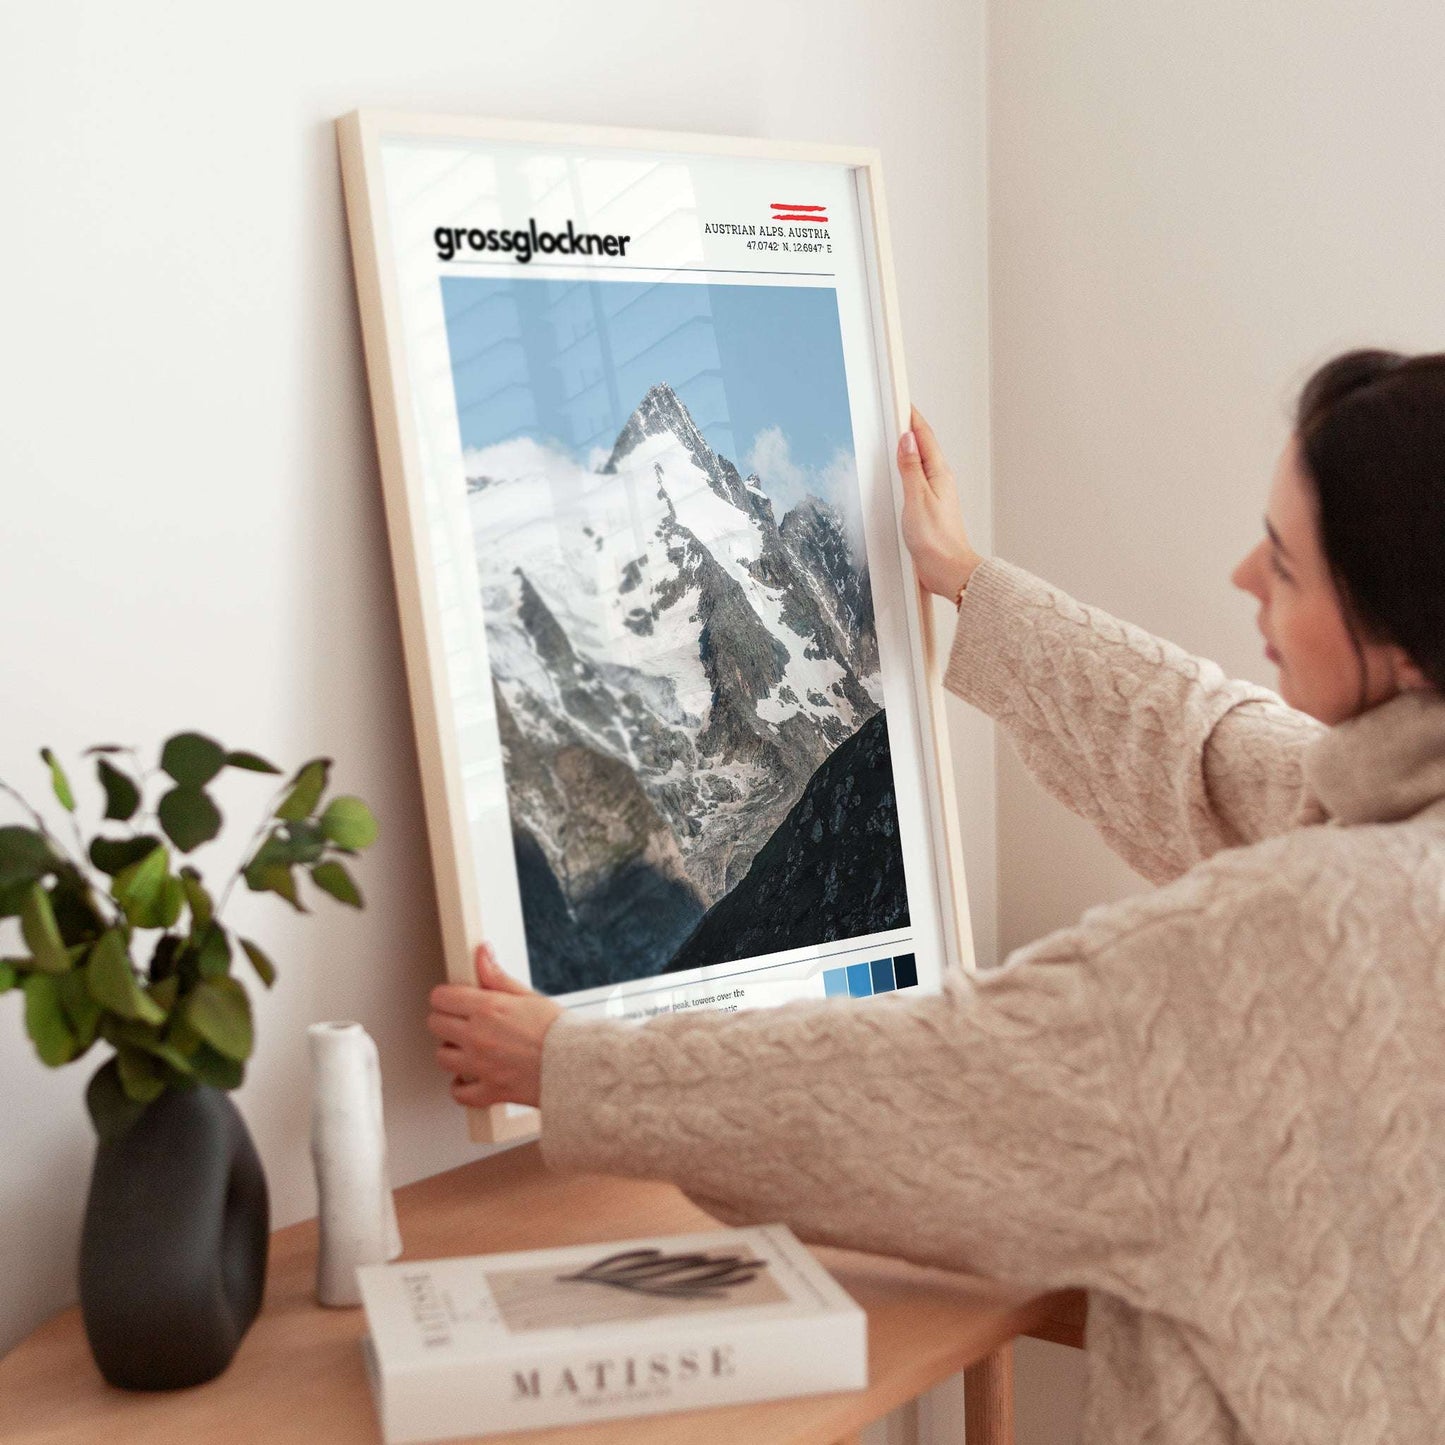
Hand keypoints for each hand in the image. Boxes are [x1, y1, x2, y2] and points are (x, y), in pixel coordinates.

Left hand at [427, 943, 562, 1109]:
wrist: (578, 1065)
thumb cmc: (559, 1032)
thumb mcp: (528, 996)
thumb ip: (497, 977)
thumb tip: (482, 954)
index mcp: (488, 1009)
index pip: (441, 997)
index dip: (446, 996)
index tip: (453, 999)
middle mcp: (478, 1037)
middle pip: (435, 1024)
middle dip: (446, 1020)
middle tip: (461, 1020)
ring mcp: (481, 1066)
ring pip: (442, 1057)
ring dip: (452, 1051)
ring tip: (467, 1047)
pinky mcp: (489, 1090)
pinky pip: (459, 1093)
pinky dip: (461, 1087)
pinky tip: (468, 1077)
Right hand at [898, 406, 982, 599]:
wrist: (948, 570)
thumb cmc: (936, 540)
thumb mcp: (916, 499)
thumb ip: (910, 468)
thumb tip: (906, 440)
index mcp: (938, 474)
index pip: (924, 437)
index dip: (912, 418)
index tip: (902, 402)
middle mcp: (940, 481)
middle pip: (924, 447)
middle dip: (910, 428)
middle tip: (898, 411)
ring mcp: (936, 495)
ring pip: (921, 463)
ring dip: (910, 448)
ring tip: (898, 434)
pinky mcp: (930, 509)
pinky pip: (918, 479)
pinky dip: (909, 469)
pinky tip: (903, 472)